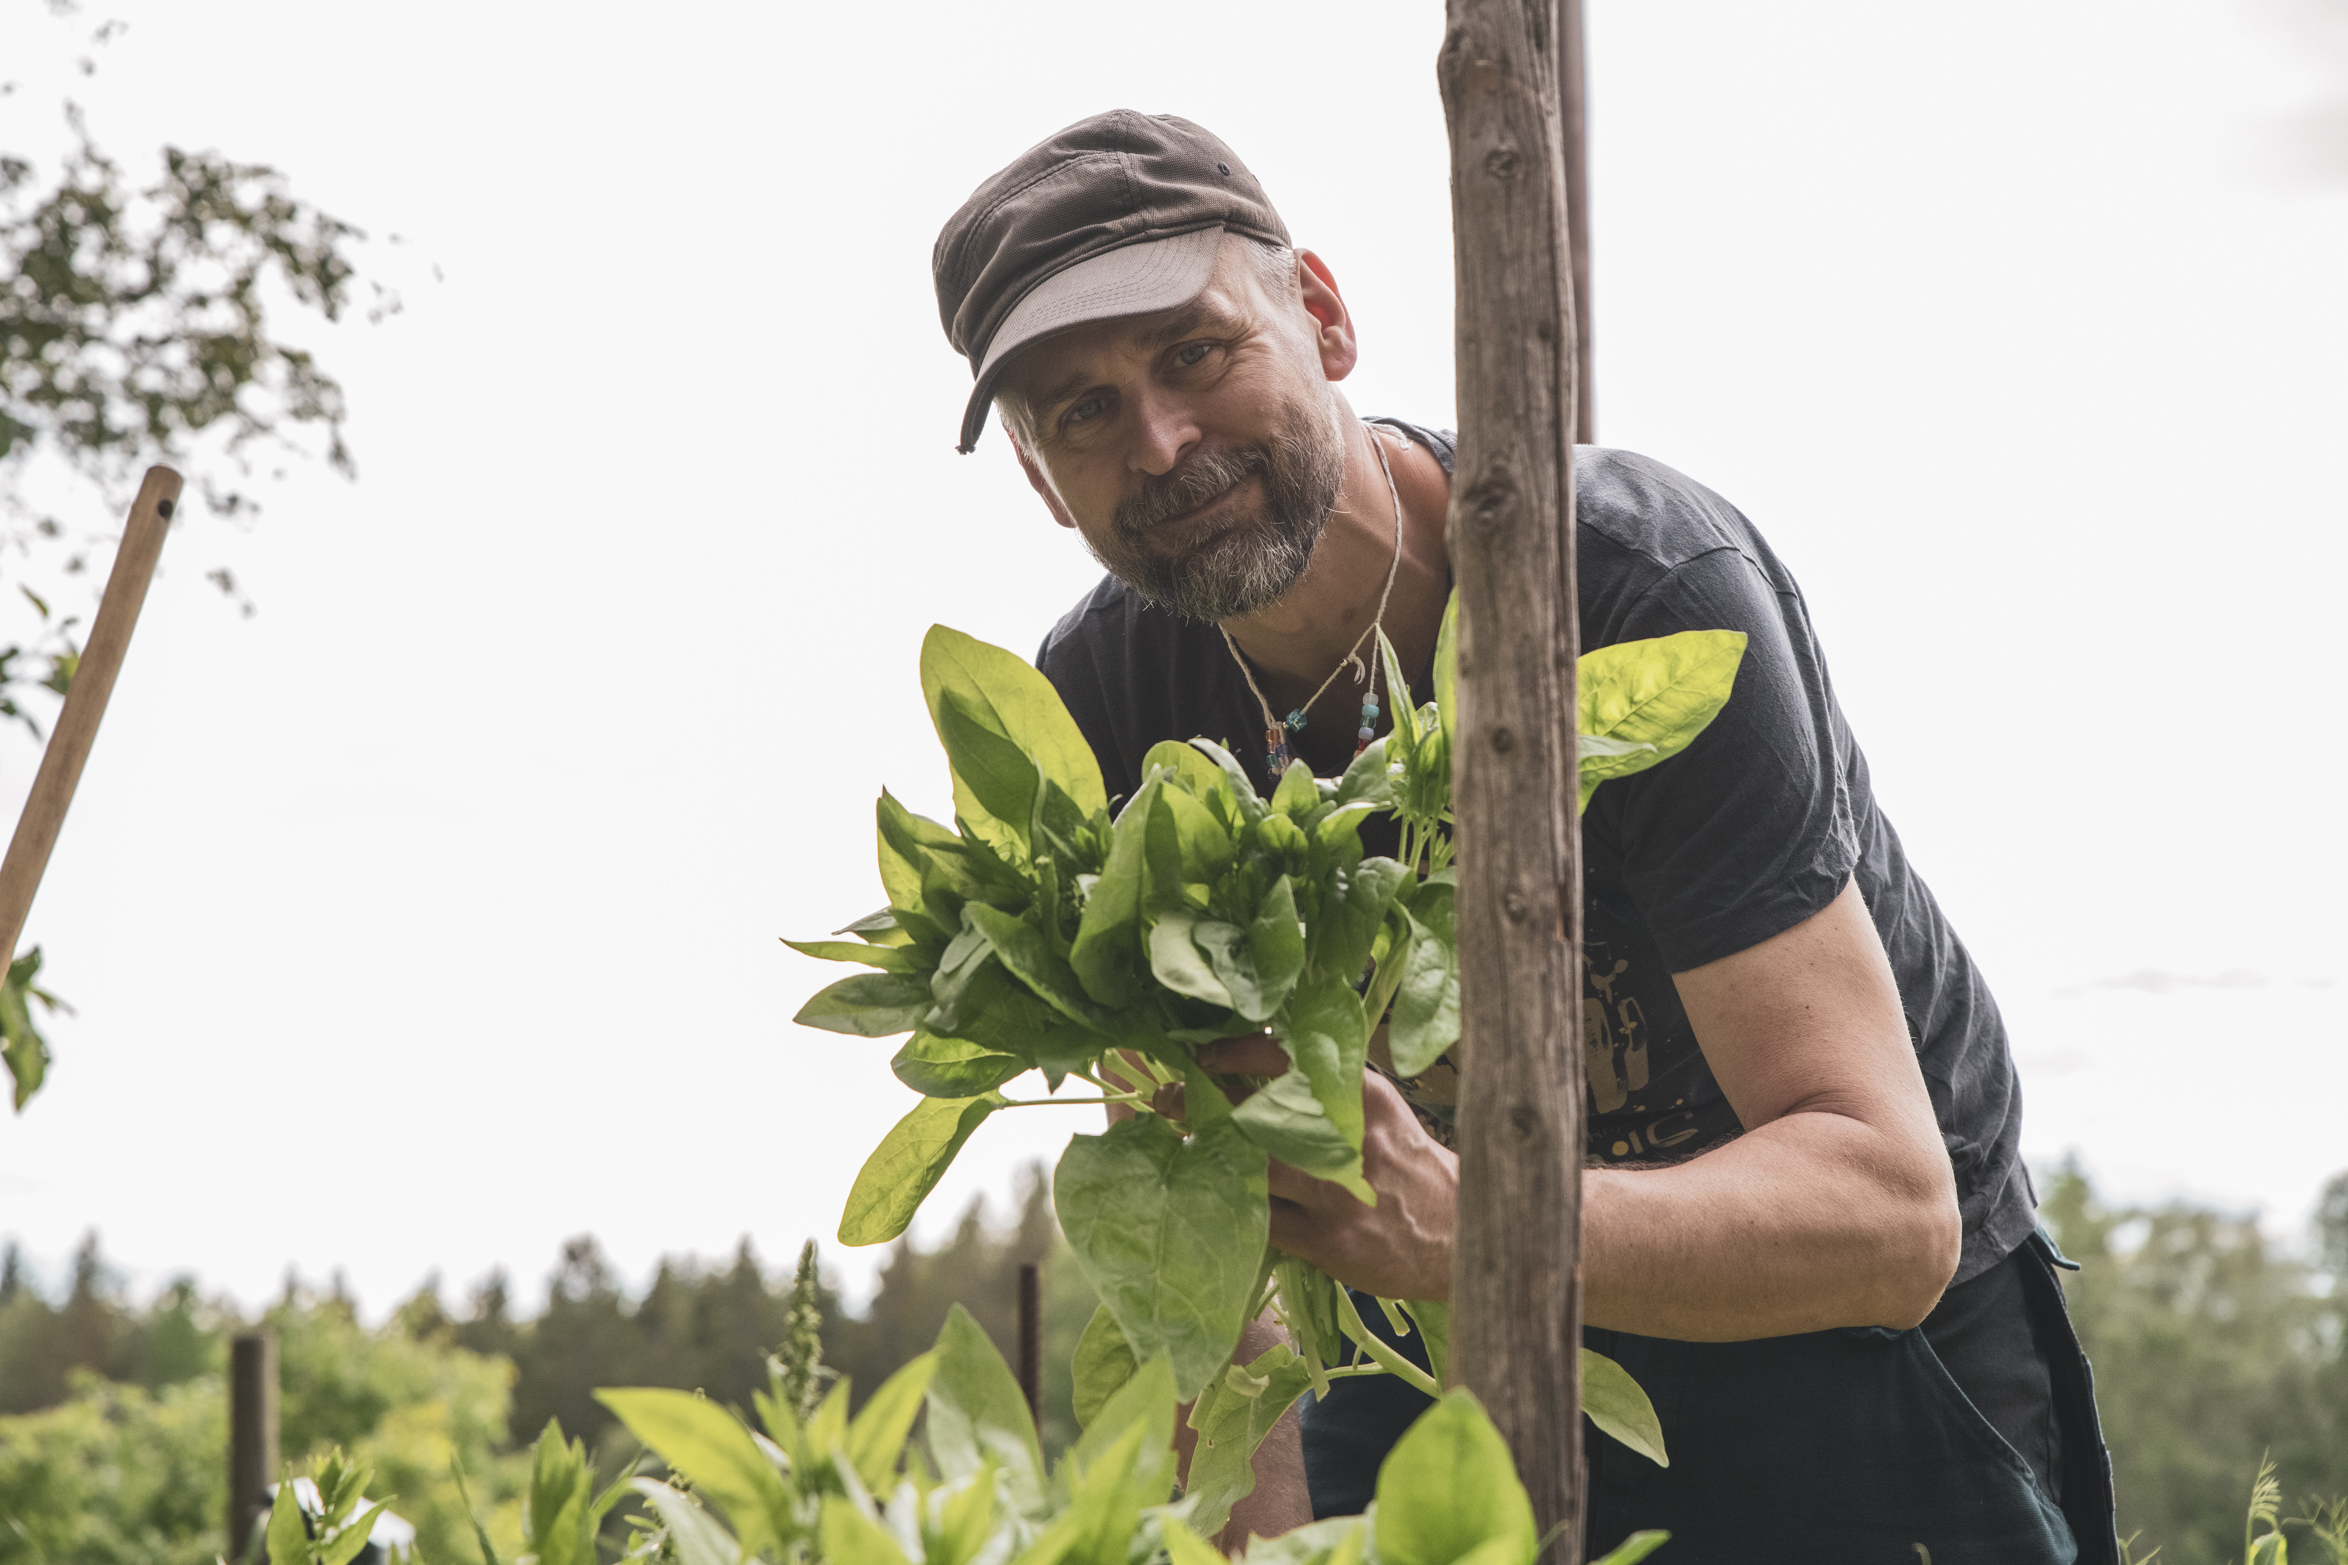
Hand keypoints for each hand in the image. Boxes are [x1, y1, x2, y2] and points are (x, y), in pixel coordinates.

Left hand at [1195, 1037, 1458, 1301]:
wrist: (1461, 1232)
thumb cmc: (1408, 1165)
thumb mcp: (1377, 1111)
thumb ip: (1326, 1090)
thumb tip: (1253, 1067)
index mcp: (1360, 1094)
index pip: (1282, 1055)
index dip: (1231, 1053)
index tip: (1201, 1056)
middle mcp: (1346, 1136)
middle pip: (1254, 1111)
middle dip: (1201, 1103)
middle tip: (1169, 1099)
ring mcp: (1336, 1192)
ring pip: (1252, 1166)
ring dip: (1209, 1155)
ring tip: (1183, 1146)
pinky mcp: (1329, 1240)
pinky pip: (1263, 1219)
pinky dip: (1232, 1205)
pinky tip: (1212, 1197)